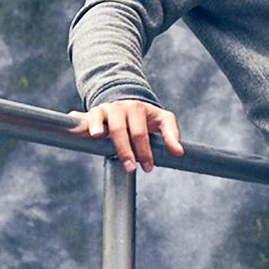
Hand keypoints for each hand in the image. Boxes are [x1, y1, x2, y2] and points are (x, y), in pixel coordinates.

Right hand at [67, 99, 184, 172]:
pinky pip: (89, 117)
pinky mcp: (95, 112)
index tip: (148, 168)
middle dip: (127, 151)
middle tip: (131, 169)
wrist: (126, 99)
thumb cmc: (146, 115)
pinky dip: (88, 124)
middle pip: (122, 131)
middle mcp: (123, 107)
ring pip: (106, 124)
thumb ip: (171, 134)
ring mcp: (108, 109)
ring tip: (107, 149)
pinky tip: (90, 134)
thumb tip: (180, 152)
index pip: (141, 133)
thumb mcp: (162, 120)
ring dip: (104, 135)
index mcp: (140, 109)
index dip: (145, 151)